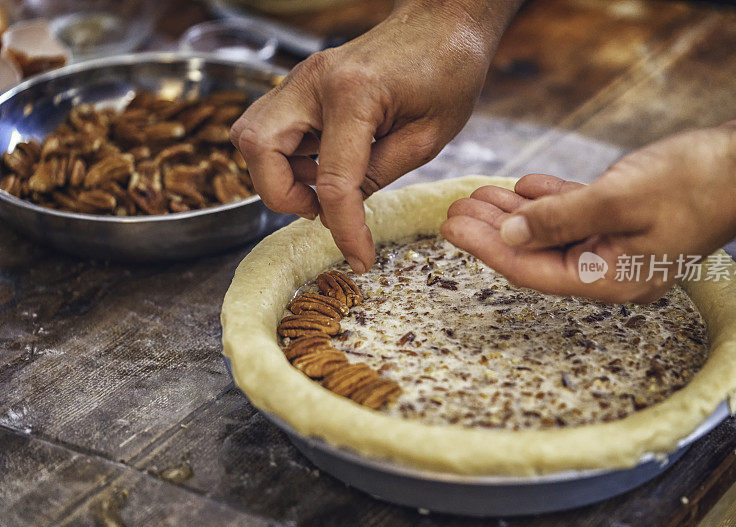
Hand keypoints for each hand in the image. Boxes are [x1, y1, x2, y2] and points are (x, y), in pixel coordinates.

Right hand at [231, 1, 521, 272]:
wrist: (443, 22)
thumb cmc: (448, 71)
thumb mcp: (427, 136)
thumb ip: (377, 174)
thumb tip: (341, 208)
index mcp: (354, 94)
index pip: (333, 180)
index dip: (344, 230)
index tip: (359, 259)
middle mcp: (314, 81)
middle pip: (257, 147)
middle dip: (280, 193)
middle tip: (320, 208)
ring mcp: (302, 78)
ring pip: (253, 135)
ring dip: (279, 173)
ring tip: (325, 184)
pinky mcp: (302, 83)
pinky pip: (271, 127)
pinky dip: (287, 156)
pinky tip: (323, 162)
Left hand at [442, 117, 735, 302]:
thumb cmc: (698, 181)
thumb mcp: (619, 198)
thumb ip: (558, 219)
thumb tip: (509, 234)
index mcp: (607, 278)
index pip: (529, 269)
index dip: (484, 248)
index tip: (449, 228)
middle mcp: (608, 269)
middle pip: (535, 253)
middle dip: (492, 230)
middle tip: (454, 209)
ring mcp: (618, 246)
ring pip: (552, 232)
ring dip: (514, 213)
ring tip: (476, 195)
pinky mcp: (626, 221)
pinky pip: (576, 216)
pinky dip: (549, 201)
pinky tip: (523, 188)